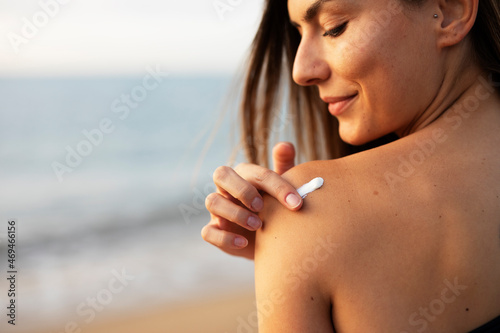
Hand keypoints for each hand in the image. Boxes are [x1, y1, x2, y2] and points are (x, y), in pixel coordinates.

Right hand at [201, 142, 301, 259]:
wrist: (273, 240)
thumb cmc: (277, 207)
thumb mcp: (284, 188)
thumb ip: (284, 166)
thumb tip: (285, 145)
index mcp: (244, 174)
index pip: (255, 172)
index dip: (276, 186)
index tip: (296, 203)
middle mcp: (227, 188)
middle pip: (221, 174)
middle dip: (242, 190)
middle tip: (262, 206)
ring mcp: (218, 209)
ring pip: (212, 202)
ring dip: (235, 213)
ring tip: (258, 226)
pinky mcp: (214, 230)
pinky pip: (208, 232)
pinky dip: (225, 238)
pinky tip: (244, 243)